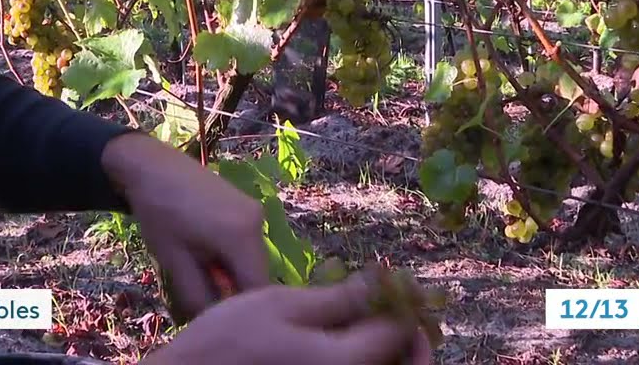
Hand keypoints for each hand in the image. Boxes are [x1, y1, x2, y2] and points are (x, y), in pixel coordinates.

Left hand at [101, 132, 268, 316]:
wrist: (151, 166)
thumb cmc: (159, 213)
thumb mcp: (174, 261)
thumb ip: (198, 297)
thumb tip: (212, 322)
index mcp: (242, 237)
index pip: (256, 290)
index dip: (237, 308)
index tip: (214, 315)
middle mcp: (258, 223)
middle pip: (257, 274)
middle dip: (234, 290)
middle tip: (202, 292)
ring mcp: (256, 211)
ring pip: (252, 260)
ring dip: (232, 272)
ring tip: (200, 268)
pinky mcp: (248, 206)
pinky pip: (248, 243)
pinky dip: (232, 256)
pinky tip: (205, 251)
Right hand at [141, 267, 432, 364]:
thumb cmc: (228, 340)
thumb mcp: (281, 305)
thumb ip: (338, 299)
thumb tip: (383, 282)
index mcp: (346, 363)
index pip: (400, 332)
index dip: (405, 303)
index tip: (399, 283)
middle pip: (404, 362)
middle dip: (410, 338)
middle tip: (399, 312)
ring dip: (389, 351)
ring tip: (373, 324)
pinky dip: (362, 360)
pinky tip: (345, 344)